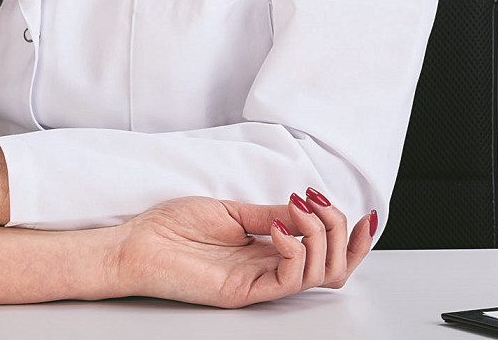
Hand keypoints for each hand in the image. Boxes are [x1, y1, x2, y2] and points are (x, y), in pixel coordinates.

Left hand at [113, 191, 374, 307]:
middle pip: (334, 268)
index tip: (363, 212)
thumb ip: (270, 212)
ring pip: (320, 276)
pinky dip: (294, 251)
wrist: (134, 245)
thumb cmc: (170, 227)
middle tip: (323, 205)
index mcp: (268, 249)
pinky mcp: (245, 292)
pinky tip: (278, 228)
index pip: (325, 252)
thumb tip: (307, 205)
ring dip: (321, 237)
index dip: (351, 237)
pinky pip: (288, 280)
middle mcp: (269, 268)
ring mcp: (259, 283)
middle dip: (343, 234)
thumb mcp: (229, 210)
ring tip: (299, 208)